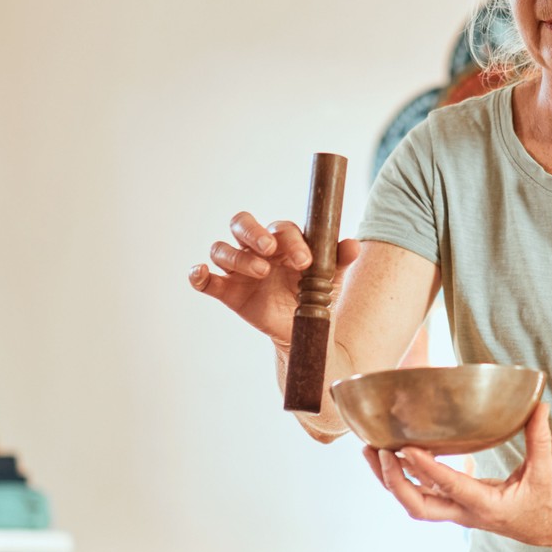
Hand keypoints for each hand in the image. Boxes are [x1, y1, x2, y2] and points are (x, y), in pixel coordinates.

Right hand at [188, 211, 359, 347]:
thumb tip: (353, 245)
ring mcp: (239, 269)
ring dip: (237, 257)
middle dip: (253, 233)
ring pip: (222, 250)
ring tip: (260, 273)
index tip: (305, 261)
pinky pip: (206, 280)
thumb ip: (339, 259)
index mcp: (282, 240)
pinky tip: (201, 275)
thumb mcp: (331, 278)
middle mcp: (256, 248)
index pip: (280, 229)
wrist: (302, 327)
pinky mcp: (227, 290)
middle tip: (269, 250)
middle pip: (241, 224)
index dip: (291, 241)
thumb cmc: (314, 294)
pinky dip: (198, 275)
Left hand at [362, 401, 551, 546]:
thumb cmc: (542, 501)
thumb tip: (540, 405)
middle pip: (417, 506)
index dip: (427, 469)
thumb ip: (540, 439)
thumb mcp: (545, 472)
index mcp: (486, 506)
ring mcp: (453, 511)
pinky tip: (386, 455)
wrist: (542, 528)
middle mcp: (463, 512)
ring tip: (368, 450)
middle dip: (394, 481)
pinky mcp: (449, 505)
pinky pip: (416, 493)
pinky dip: (399, 476)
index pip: (450, 488)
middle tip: (378, 451)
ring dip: (388, 478)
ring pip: (411, 501)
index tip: (406, 448)